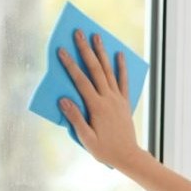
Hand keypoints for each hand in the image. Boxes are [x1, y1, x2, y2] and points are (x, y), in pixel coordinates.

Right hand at [57, 29, 140, 167]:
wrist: (128, 156)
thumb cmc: (104, 150)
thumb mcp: (86, 138)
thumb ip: (75, 118)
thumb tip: (63, 99)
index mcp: (96, 107)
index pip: (81, 81)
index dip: (70, 65)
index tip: (61, 50)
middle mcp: (108, 99)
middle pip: (95, 70)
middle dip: (86, 50)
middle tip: (79, 33)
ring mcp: (118, 99)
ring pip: (108, 71)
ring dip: (102, 53)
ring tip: (96, 37)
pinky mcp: (125, 102)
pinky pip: (123, 81)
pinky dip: (121, 67)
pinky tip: (119, 55)